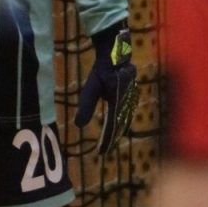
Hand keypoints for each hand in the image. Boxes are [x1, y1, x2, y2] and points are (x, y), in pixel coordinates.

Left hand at [75, 23, 139, 156]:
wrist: (117, 54)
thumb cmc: (103, 69)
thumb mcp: (92, 87)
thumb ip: (86, 106)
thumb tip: (78, 125)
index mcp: (118, 103)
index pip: (112, 127)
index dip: (106, 141)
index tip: (100, 152)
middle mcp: (126, 104)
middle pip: (120, 127)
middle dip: (112, 139)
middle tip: (104, 151)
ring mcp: (130, 100)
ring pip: (124, 121)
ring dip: (117, 132)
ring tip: (110, 142)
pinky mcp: (129, 96)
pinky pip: (126, 113)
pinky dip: (121, 123)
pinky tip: (117, 125)